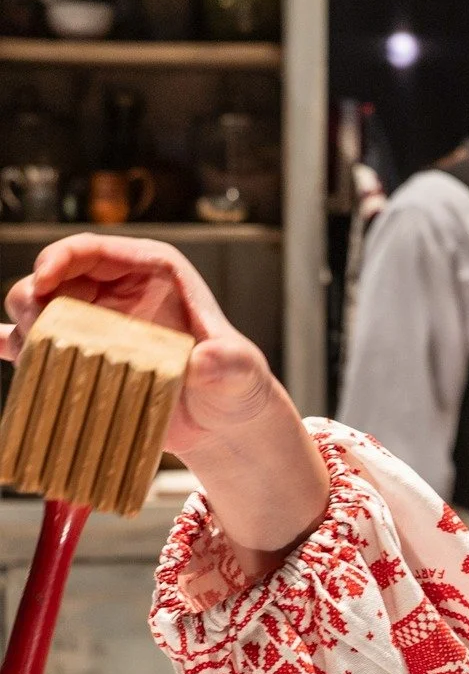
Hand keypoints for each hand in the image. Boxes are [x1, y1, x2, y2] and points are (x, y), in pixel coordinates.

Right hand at [3, 234, 273, 460]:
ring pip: (40, 309)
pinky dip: (15, 345)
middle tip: (36, 329)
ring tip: (36, 356)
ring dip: (28, 328)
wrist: (224, 424)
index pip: (95, 249)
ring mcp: (97, 322)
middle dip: (35, 296)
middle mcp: (118, 290)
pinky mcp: (85, 355)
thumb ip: (225, 362)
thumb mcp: (239, 369)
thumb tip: (203, 362)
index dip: (61, 257)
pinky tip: (4, 350)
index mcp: (153, 270)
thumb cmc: (238, 384)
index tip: (44, 280)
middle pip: (55, 276)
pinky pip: (38, 343)